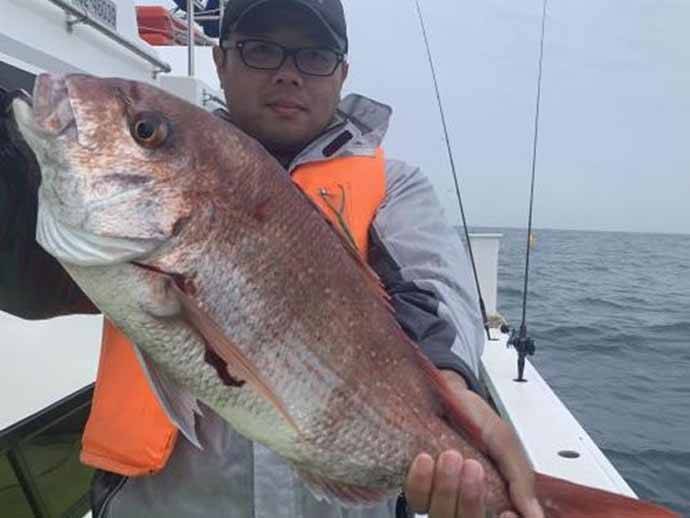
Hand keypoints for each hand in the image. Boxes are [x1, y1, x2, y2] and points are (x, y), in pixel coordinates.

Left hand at [403, 371, 542, 517]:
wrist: (442, 390)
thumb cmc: (472, 414)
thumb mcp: (503, 440)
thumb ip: (519, 477)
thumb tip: (534, 515)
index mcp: (492, 493)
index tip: (506, 512)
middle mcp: (465, 498)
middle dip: (471, 501)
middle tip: (473, 467)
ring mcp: (439, 494)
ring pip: (441, 516)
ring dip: (447, 489)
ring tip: (450, 456)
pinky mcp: (417, 485)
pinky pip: (416, 500)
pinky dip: (422, 482)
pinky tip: (426, 459)